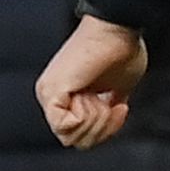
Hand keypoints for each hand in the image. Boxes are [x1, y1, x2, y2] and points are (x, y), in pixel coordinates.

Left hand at [36, 13, 148, 148]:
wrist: (117, 29)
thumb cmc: (121, 52)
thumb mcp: (115, 90)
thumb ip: (105, 110)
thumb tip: (108, 127)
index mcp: (64, 97)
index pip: (80, 137)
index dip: (106, 130)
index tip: (120, 106)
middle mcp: (51, 97)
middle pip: (76, 141)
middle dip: (102, 128)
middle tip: (111, 103)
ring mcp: (48, 94)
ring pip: (72, 137)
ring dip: (98, 121)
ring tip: (104, 97)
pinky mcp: (51, 90)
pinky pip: (67, 125)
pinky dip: (88, 116)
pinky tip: (95, 96)